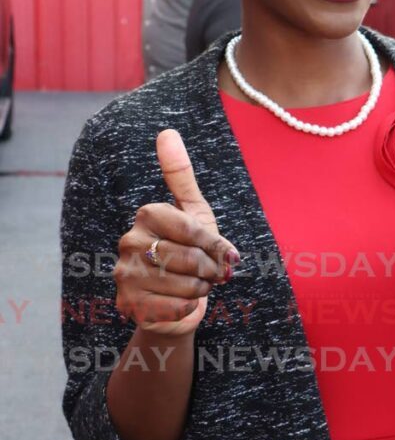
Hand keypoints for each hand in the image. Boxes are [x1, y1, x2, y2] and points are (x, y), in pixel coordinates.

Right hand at [113, 130, 239, 335]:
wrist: (175, 303)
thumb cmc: (189, 253)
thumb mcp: (194, 213)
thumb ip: (181, 176)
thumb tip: (167, 131)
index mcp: (146, 215)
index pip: (195, 229)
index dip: (216, 245)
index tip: (224, 253)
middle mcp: (128, 241)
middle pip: (191, 258)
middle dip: (210, 270)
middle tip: (209, 273)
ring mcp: (125, 275)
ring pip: (186, 284)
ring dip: (201, 288)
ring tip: (195, 284)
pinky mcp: (129, 305)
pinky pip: (178, 307)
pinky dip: (189, 307)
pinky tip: (180, 302)